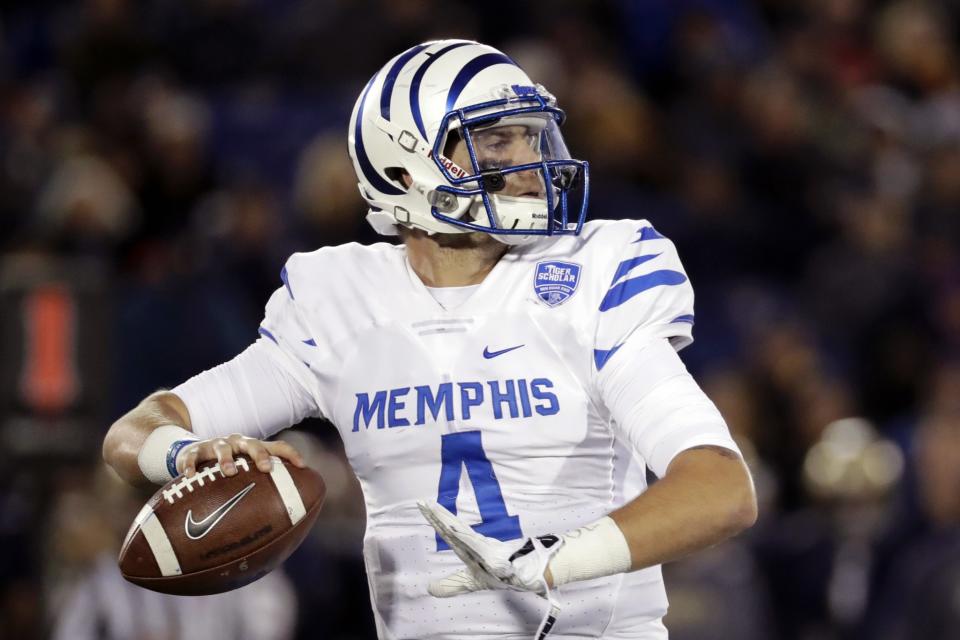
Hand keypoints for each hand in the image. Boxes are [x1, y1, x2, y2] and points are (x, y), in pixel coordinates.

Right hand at [177, 433, 304, 476]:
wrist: (194, 452)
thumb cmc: (227, 468)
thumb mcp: (244, 471)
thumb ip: (260, 488)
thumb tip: (282, 520)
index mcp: (253, 448)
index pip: (277, 447)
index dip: (291, 454)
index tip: (302, 466)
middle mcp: (237, 443)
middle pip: (252, 444)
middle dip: (260, 455)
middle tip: (266, 468)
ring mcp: (216, 445)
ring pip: (222, 448)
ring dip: (226, 459)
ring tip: (229, 472)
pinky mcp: (195, 451)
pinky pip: (192, 457)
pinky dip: (191, 466)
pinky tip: (190, 477)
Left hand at [417, 500, 560, 597]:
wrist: (523, 576)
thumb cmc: (498, 575)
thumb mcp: (469, 583)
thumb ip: (451, 584)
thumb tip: (428, 588)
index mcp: (466, 548)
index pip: (446, 531)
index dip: (434, 519)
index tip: (423, 505)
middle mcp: (472, 544)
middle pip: (450, 527)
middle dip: (435, 514)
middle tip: (421, 502)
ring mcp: (481, 547)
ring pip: (460, 531)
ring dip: (446, 520)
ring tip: (433, 509)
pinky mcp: (489, 554)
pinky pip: (474, 544)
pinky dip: (463, 536)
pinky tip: (452, 529)